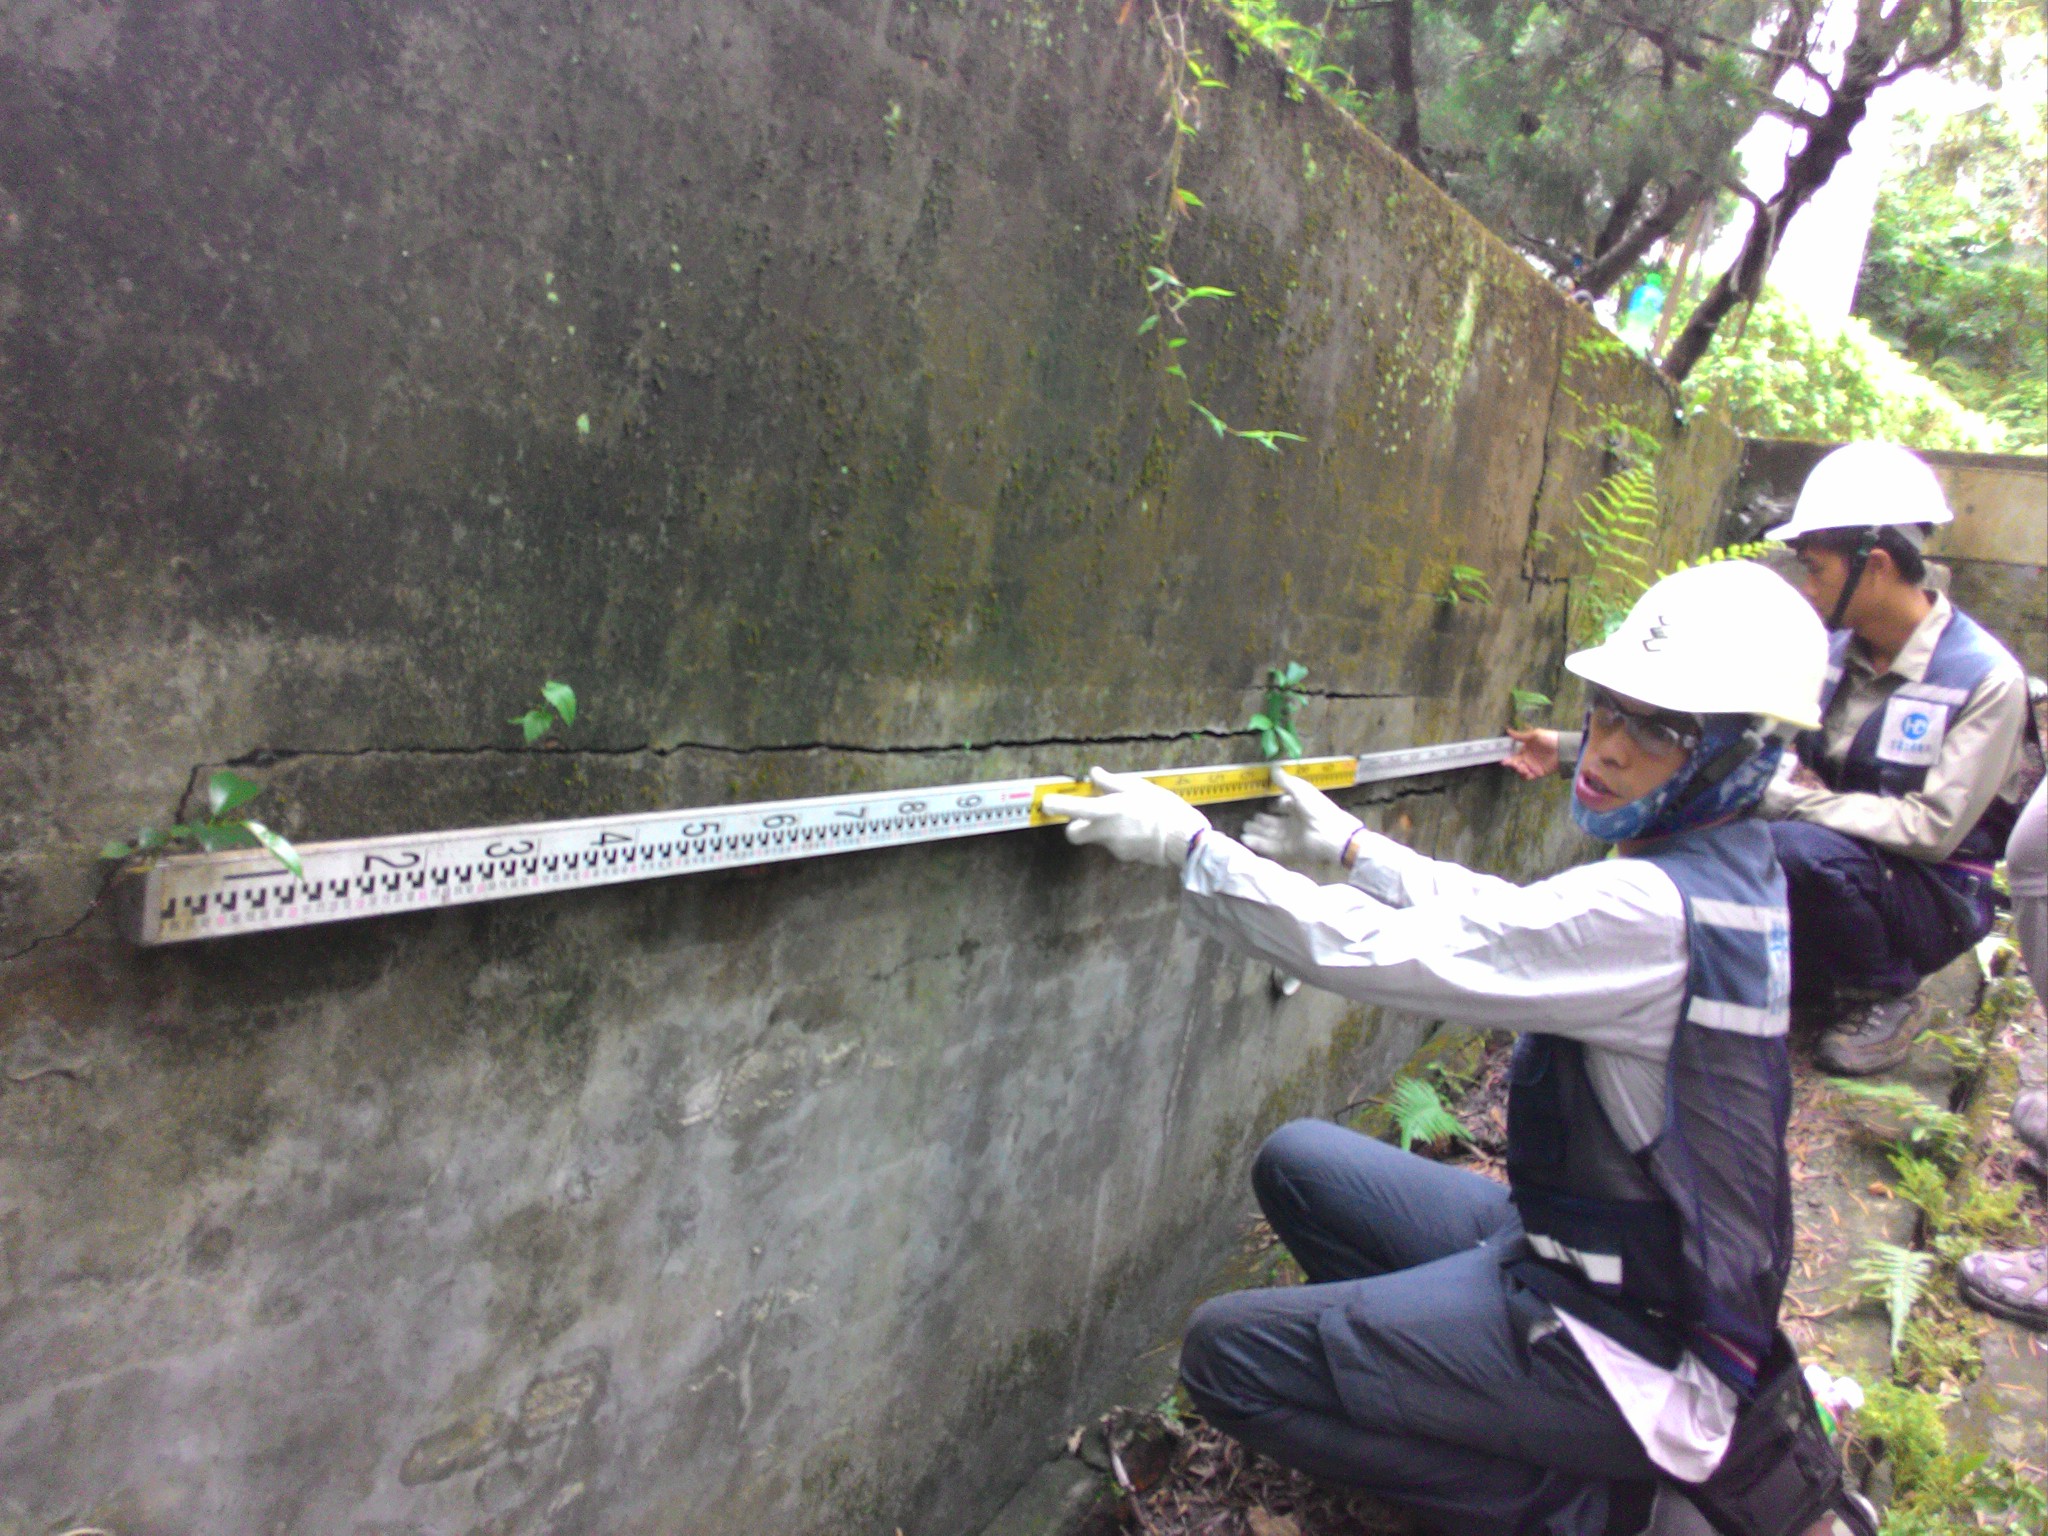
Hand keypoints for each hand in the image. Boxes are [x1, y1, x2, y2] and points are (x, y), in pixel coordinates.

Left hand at [1040, 767, 1211, 868]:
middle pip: (1074, 834)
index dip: (1056, 807)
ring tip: (1128, 819)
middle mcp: (1105, 831)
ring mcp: (1113, 847)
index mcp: (1108, 810)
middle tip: (1089, 814)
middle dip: (1076, 826)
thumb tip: (1093, 774)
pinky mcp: (1124, 857)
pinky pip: (1114, 844)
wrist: (1182, 839)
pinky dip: (1120, 838)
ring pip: (1097, 838)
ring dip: (1103, 829)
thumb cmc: (1162, 808)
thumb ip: (1112, 782)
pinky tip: (1138, 831)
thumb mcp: (1138, 787)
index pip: (1072, 810)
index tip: (1046, 803)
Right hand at [1243, 768, 1362, 866]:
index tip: (1263, 805)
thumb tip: (1272, 767)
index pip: (1285, 806)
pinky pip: (1272, 847)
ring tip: (1243, 829)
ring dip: (1257, 832)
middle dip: (1261, 821)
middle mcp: (1296, 822)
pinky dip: (1259, 843)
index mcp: (1301, 806)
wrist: (1331, 833)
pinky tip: (1246, 839)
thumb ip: (1285, 781)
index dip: (1275, 805)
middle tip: (1246, 821)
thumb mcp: (1300, 790)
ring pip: (1271, 834)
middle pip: (1275, 822)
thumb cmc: (1317, 808)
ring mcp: (1293, 837)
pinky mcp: (1290, 850)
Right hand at [1503, 727, 1559, 780]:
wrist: (1563, 749)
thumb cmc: (1549, 739)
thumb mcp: (1535, 734)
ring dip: (1519, 770)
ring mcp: (1532, 766)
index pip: (1513, 755)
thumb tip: (1507, 730)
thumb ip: (1521, 735)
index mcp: (1525, 749)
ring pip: (1520, 770)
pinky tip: (1528, 772)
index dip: (1508, 758)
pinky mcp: (1538, 773)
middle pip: (1515, 764)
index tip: (1504, 760)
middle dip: (1512, 765)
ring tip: (1523, 768)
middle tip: (1513, 764)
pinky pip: (1528, 777)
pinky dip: (1526, 776)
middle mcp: (1527, 758)